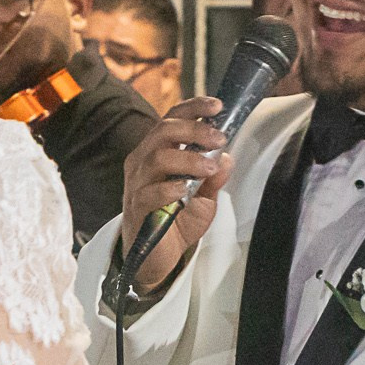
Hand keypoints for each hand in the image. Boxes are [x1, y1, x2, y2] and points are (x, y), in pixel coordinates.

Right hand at [120, 97, 232, 293]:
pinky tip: (184, 191)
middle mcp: (143, 162)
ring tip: (209, 168)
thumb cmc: (176, 222)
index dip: (193, 108)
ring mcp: (137, 184)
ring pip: (158, 158)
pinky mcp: (136, 208)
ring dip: (188, 159)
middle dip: (195, 130)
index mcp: (157, 152)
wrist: (156, 258)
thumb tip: (228, 157)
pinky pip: (150, 192)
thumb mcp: (204, 198)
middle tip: (219, 140)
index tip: (217, 106)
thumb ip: (214, 178)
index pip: (171, 119)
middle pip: (164, 130)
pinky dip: (169, 188)